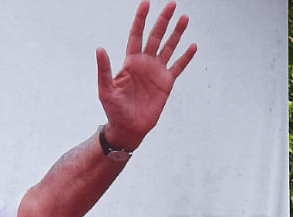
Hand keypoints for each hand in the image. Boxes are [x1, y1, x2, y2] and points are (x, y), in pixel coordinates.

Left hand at [97, 1, 196, 149]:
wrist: (129, 128)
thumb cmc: (114, 110)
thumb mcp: (106, 89)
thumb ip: (104, 69)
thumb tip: (100, 49)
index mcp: (130, 61)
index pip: (136, 34)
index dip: (141, 19)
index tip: (146, 3)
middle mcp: (145, 63)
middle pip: (155, 36)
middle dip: (163, 20)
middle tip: (172, 4)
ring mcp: (157, 72)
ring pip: (169, 47)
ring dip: (177, 33)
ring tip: (184, 18)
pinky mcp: (166, 83)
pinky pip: (178, 67)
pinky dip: (185, 57)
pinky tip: (192, 46)